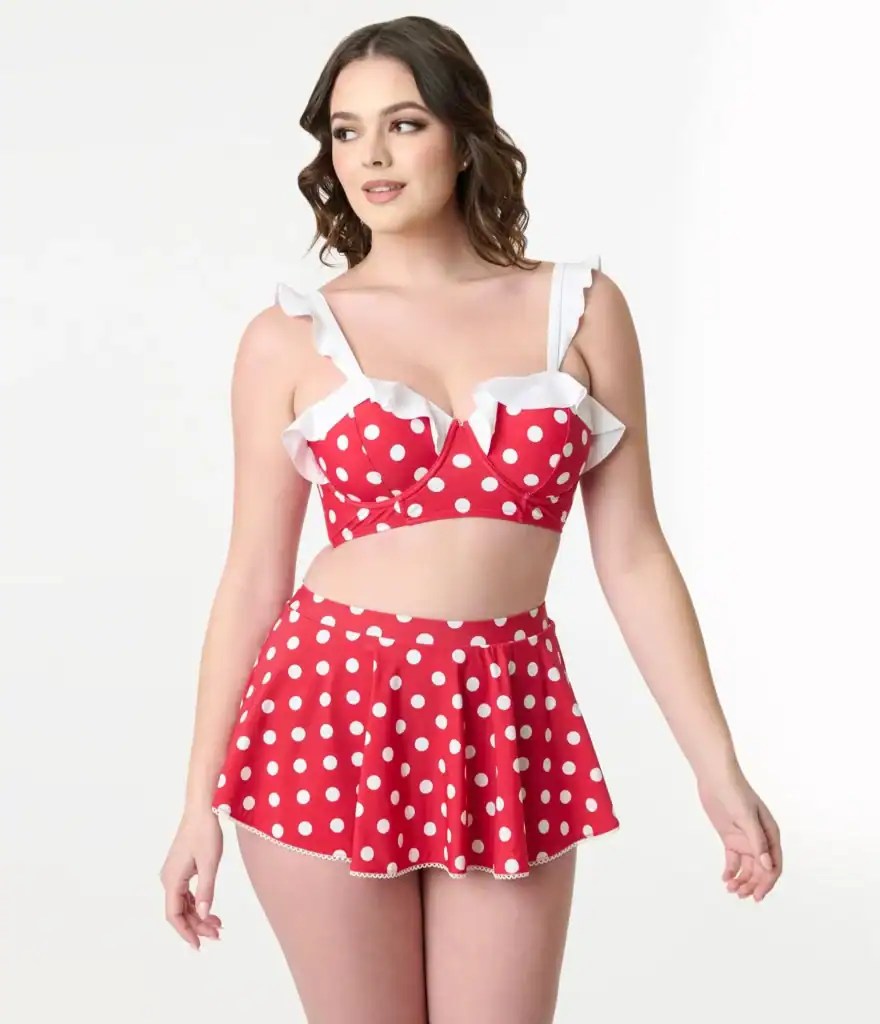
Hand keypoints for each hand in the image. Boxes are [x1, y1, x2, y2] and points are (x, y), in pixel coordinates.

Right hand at [159, 808, 223, 949]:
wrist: (201, 810)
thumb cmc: (205, 833)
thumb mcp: (210, 863)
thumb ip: (206, 891)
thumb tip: (202, 915)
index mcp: (172, 880)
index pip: (174, 915)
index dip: (185, 932)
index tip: (198, 945)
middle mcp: (169, 879)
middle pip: (180, 911)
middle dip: (197, 926)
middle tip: (217, 935)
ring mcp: (174, 874)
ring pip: (184, 903)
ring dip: (198, 916)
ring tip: (217, 925)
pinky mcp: (181, 868)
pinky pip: (186, 893)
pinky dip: (198, 904)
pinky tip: (210, 910)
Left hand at [696, 767, 781, 901]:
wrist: (716, 778)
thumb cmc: (735, 792)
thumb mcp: (746, 817)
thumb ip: (757, 842)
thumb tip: (768, 866)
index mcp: (771, 834)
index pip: (774, 865)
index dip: (767, 883)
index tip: (757, 896)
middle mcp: (760, 840)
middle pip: (760, 870)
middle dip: (752, 885)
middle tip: (740, 895)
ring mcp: (745, 840)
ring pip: (747, 867)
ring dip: (741, 880)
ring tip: (731, 889)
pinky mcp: (731, 838)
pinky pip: (734, 860)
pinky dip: (731, 871)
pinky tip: (725, 879)